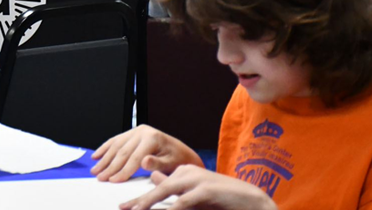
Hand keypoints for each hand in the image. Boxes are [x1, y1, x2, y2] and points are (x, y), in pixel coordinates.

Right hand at [90, 125, 202, 182]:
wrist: (181, 152)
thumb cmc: (178, 160)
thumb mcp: (171, 164)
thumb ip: (157, 163)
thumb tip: (144, 161)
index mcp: (152, 138)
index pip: (134, 157)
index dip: (123, 171)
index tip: (114, 181)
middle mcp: (142, 131)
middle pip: (122, 152)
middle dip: (110, 167)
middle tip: (101, 177)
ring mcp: (136, 131)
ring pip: (116, 146)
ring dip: (104, 159)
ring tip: (95, 170)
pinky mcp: (132, 133)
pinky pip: (115, 140)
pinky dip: (104, 148)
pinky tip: (96, 155)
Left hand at [120, 167, 276, 209]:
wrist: (253, 202)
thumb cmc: (222, 201)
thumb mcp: (194, 196)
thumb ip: (175, 189)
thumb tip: (154, 178)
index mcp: (184, 172)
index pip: (158, 185)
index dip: (141, 198)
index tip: (125, 207)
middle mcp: (188, 172)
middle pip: (159, 187)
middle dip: (140, 200)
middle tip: (124, 208)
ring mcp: (197, 179)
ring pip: (167, 191)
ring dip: (149, 202)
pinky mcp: (206, 189)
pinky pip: (184, 201)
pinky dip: (173, 208)